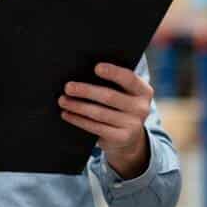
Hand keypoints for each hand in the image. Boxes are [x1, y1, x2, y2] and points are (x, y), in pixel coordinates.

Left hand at [59, 63, 151, 178]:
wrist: (129, 138)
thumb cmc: (119, 107)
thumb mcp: (123, 94)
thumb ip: (113, 83)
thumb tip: (82, 72)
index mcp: (143, 91)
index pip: (129, 78)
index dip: (113, 72)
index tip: (96, 67)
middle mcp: (142, 108)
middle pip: (109, 97)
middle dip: (86, 91)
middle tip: (68, 87)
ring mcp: (133, 125)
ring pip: (99, 113)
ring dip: (78, 106)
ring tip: (63, 100)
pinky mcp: (122, 138)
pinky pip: (96, 127)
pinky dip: (79, 120)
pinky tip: (67, 114)